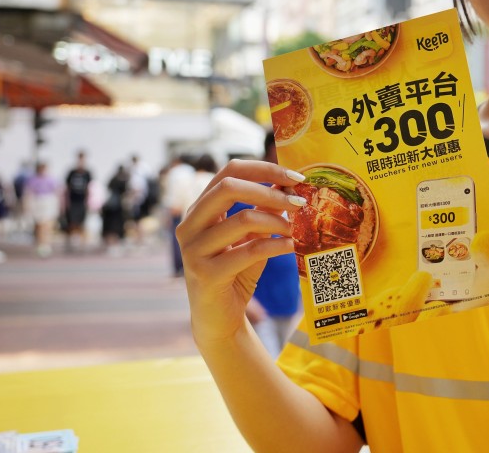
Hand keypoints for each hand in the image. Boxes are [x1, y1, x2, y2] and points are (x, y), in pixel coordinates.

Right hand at [176, 160, 304, 348]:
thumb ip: (264, 210)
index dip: (264, 169)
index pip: (229, 171)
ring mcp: (194, 250)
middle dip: (270, 191)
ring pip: (242, 219)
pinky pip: (248, 251)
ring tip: (294, 230)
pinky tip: (291, 247)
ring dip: (277, 222)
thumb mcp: (252, 236)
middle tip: (299, 202)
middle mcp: (190, 225)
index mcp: (199, 209)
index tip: (297, 178)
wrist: (219, 319)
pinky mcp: (205, 274)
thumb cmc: (236, 273)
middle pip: (229, 187)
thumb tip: (289, 183)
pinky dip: (276, 245)